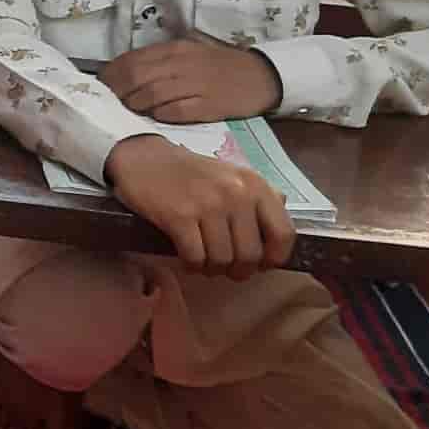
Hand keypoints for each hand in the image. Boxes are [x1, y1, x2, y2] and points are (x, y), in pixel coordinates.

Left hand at [101, 36, 280, 123]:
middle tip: (107, 105)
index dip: (110, 76)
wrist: (261, 76)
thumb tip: (124, 76)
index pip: (131, 61)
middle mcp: (182, 64)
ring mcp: (195, 85)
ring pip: (152, 94)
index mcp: (174, 50)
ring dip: (135, 106)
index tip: (99, 88)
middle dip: (117, 93)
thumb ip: (159, 63)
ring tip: (127, 113)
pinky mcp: (208, 105)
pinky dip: (160, 115)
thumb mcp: (188, 55)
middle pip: (137, 78)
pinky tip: (154, 118)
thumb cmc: (219, 67)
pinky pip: (176, 111)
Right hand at [106, 134, 295, 279]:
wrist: (145, 158)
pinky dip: (191, 265)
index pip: (283, 233)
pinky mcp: (179, 216)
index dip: (274, 258)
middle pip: (251, 255)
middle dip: (238, 270)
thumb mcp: (233, 177)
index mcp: (254, 185)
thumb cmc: (190, 173)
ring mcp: (207, 205)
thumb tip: (280, 234)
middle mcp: (235, 193)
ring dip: (212, 269)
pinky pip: (195, 258)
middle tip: (225, 267)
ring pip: (222, 260)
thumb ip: (261, 199)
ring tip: (204, 261)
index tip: (260, 264)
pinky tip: (187, 258)